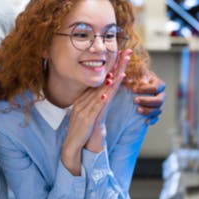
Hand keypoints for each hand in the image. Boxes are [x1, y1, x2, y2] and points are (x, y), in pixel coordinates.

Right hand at [61, 50, 131, 172]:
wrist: (72, 146)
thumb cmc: (82, 131)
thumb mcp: (88, 114)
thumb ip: (93, 103)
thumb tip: (102, 93)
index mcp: (84, 99)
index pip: (100, 79)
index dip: (111, 66)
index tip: (121, 54)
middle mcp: (84, 100)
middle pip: (102, 80)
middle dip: (114, 65)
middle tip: (126, 52)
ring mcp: (84, 108)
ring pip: (100, 90)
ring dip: (111, 78)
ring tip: (121, 66)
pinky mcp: (87, 118)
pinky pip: (97, 105)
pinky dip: (103, 96)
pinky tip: (108, 89)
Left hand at [129, 71, 165, 124]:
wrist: (134, 89)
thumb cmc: (134, 79)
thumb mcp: (135, 75)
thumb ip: (134, 76)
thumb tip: (131, 78)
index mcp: (158, 83)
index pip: (156, 87)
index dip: (146, 89)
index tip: (134, 90)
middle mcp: (161, 94)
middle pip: (159, 100)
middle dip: (147, 101)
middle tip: (134, 100)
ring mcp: (159, 104)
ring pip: (158, 110)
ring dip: (148, 111)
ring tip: (137, 110)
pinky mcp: (156, 113)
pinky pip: (157, 118)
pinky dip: (152, 120)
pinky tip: (146, 122)